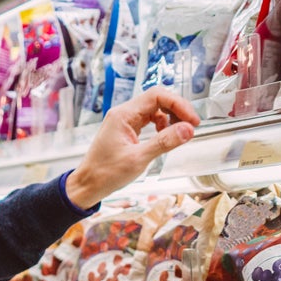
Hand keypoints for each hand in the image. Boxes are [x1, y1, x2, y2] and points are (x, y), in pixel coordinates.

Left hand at [65, 87, 200, 208]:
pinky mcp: (125, 130)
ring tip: (180, 132)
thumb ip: (164, 142)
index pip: (157, 95)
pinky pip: (148, 120)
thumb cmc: (106, 174)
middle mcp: (123, 114)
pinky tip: (165, 136)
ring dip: (170, 117)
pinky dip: (161, 125)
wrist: (88, 185)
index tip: (192, 120)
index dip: (178, 104)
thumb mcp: (139, 159)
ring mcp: (124, 121)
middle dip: (176, 109)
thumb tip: (188, 130)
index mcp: (123, 115)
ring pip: (153, 109)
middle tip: (191, 126)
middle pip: (156, 99)